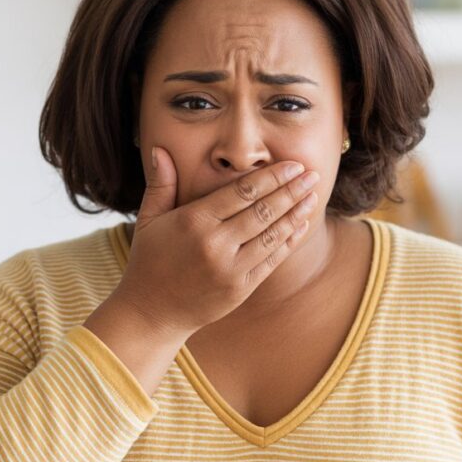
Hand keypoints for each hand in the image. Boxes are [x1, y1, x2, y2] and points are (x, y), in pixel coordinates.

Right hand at [113, 146, 319, 335]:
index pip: (242, 192)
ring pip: (272, 235)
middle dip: (292, 191)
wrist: (152, 313)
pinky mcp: (241, 288)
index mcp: (194, 221)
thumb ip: (160, 184)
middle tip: (312, 174)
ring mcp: (231, 269)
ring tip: (313, 196)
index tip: (292, 165)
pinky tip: (301, 226)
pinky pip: (272, 261)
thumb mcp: (148, 220)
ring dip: (296, 214)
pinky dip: (289, 241)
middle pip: (263, 211)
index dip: (271, 177)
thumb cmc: (149, 261)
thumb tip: (160, 149)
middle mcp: (215, 244)